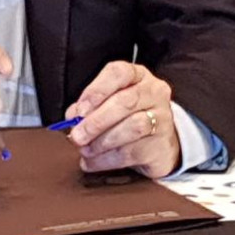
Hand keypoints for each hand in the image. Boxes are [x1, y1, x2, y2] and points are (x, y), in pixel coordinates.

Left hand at [62, 59, 183, 177]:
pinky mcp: (161, 144)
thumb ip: (88, 107)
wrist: (158, 144)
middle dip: (96, 121)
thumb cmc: (127, 118)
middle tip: (77, 136)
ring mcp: (162, 117)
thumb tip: (73, 117)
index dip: (96, 90)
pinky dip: (107, 159)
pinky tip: (93, 162)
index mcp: (138, 76)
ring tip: (85, 150)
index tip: (79, 111)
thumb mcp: (108, 105)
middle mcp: (153, 92)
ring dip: (102, 142)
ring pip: (132, 127)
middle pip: (125, 102)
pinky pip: (132, 152)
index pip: (118, 73)